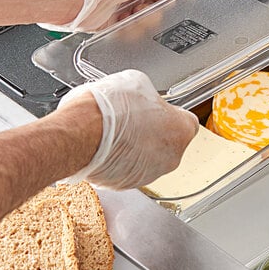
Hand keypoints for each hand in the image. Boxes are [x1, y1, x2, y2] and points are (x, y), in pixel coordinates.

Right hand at [57, 69, 198, 189]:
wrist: (81, 133)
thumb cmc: (112, 108)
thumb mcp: (139, 83)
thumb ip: (150, 96)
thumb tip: (145, 97)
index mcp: (182, 130)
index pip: (187, 122)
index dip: (171, 114)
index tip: (158, 109)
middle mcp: (170, 157)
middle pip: (168, 143)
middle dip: (153, 132)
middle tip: (134, 119)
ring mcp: (148, 174)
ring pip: (147, 158)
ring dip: (135, 147)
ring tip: (116, 131)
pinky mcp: (123, 185)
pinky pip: (126, 170)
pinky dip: (118, 160)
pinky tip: (105, 145)